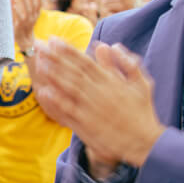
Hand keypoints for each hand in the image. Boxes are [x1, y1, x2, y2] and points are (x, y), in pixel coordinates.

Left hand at [12, 0, 43, 49]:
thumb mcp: (30, 16)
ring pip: (26, 12)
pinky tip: (14, 5)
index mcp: (36, 15)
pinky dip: (16, 12)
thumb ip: (29, 6)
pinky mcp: (18, 27)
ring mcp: (26, 23)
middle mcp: (32, 19)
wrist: (25, 41)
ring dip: (24, 3)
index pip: (39, 4)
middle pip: (33, 6)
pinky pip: (17, 18)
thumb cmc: (26, 26)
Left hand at [31, 38, 164, 168]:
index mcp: (111, 82)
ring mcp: (91, 109)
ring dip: (52, 75)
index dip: (68, 50)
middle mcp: (99, 93)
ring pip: (68, 88)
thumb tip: (109, 45)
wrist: (145, 143)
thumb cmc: (143, 112)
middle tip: (38, 45)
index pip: (85, 62)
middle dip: (54, 57)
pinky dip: (56, 101)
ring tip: (39, 62)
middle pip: (73, 71)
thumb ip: (126, 63)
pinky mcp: (85, 125)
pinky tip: (44, 91)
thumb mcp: (142, 83)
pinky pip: (68, 111)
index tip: (54, 39)